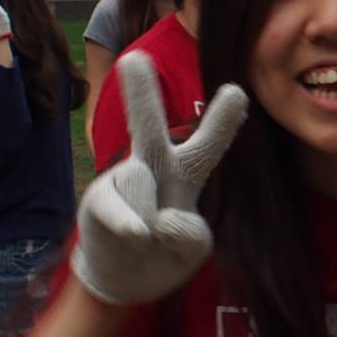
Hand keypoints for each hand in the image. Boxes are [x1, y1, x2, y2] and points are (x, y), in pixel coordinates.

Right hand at [70, 52, 247, 304]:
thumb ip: (189, 235)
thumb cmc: (164, 251)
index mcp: (186, 173)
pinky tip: (137, 236)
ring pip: (141, 188)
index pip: (207, 145)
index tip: (238, 91)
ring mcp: (123, 183)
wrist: (122, 279)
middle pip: (148, 130)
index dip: (221, 121)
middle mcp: (153, 169)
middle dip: (140, 95)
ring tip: (145, 241)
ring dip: (150, 222)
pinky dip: (131, 226)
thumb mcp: (193, 248)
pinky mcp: (98, 202)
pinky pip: (120, 211)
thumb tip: (156, 222)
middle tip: (133, 58)